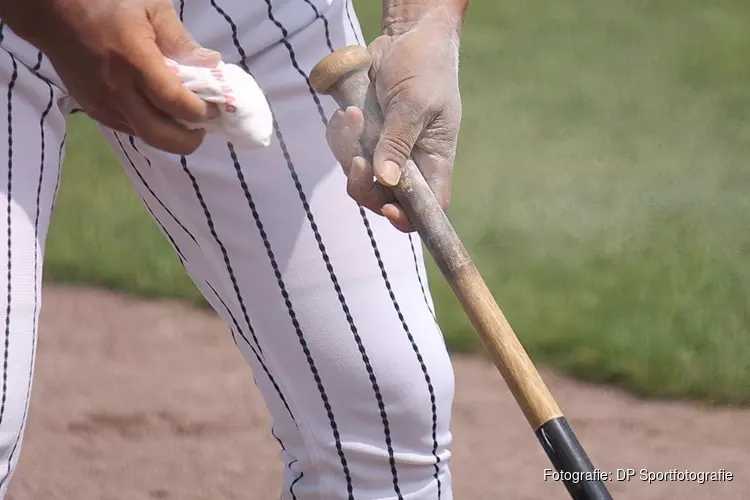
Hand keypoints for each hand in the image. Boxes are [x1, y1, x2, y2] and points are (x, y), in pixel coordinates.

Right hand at [2, 0, 220, 154]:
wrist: (52, 11)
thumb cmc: (106, 0)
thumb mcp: (150, 7)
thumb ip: (181, 40)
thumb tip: (211, 64)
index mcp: (133, 58)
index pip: (173, 101)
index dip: (200, 112)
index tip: (215, 108)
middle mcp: (116, 87)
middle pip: (159, 134)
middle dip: (188, 140)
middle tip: (202, 128)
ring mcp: (102, 102)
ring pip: (144, 136)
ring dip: (169, 136)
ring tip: (184, 120)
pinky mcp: (93, 109)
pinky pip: (129, 128)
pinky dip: (149, 127)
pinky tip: (159, 113)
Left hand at [326, 20, 461, 231]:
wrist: (407, 35)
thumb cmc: (425, 67)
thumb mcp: (414, 104)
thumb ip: (398, 143)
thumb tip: (387, 181)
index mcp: (434, 160)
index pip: (428, 206)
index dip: (408, 217)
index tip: (388, 207)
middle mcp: (411, 161)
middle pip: (383, 198)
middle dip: (364, 184)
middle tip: (357, 161)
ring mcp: (386, 150)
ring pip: (359, 175)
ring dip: (348, 150)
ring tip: (353, 115)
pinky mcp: (366, 137)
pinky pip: (344, 151)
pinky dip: (341, 135)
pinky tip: (347, 112)